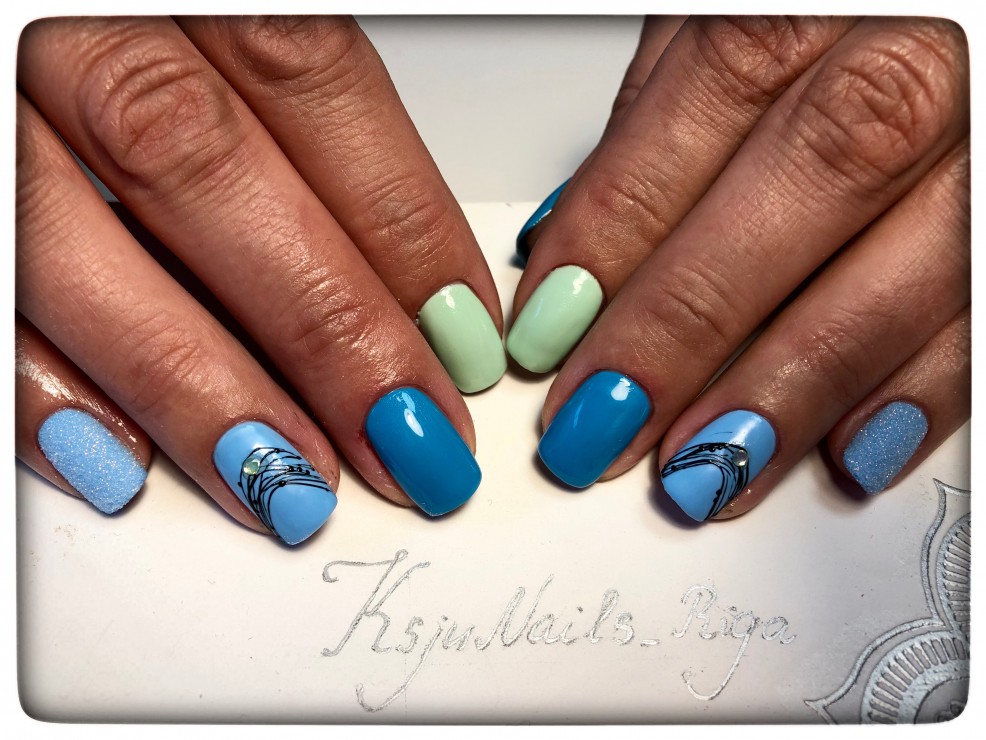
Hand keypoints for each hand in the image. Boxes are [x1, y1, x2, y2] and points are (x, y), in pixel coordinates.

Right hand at [16, 16, 507, 543]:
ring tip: (294, 484)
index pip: (310, 77)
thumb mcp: (231, 38)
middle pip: (200, 166)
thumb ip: (310, 141)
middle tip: (406, 441)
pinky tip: (126, 461)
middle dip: (321, 323)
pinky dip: (38, 387)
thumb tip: (424, 296)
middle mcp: (69, 27)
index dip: (400, 219)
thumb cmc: (135, 43)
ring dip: (194, 381)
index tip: (463, 342)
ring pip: (66, 238)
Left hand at [508, 16, 969, 519]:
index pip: (710, 94)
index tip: (548, 334)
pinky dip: (921, 391)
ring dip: (795, 382)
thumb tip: (564, 247)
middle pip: (813, 174)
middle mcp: (926, 46)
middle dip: (691, 321)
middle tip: (602, 425)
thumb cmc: (828, 32)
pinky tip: (843, 453)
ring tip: (701, 469)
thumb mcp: (730, 25)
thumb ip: (661, 120)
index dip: (618, 224)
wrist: (943, 32)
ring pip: (916, 256)